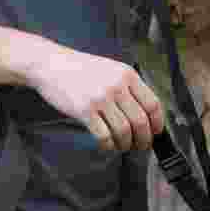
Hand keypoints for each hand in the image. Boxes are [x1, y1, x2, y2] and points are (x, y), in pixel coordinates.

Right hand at [28, 48, 163, 151]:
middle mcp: (116, 86)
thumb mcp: (111, 69)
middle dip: (143, 139)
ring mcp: (100, 98)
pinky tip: (107, 144)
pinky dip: (109, 145)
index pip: (153, 104)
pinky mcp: (84, 110)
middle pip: (140, 122)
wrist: (51, 65)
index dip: (157, 123)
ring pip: (124, 132)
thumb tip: (145, 114)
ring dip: (126, 144)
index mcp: (127, 75)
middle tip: (141, 146)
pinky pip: (104, 136)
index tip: (155, 133)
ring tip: (123, 146)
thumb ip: (128, 87)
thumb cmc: (80, 69)